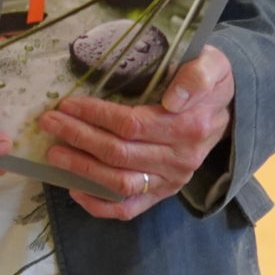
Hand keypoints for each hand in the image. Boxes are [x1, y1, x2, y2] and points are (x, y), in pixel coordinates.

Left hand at [39, 45, 234, 219]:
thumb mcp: (211, 65)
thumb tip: (173, 99)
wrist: (226, 108)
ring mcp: (171, 180)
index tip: (66, 104)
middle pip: (119, 154)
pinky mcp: (163, 194)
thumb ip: (196, 76)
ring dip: (82, 169)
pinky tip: (74, 189)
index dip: (95, 116)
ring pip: (120, 183)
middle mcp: (181, 159)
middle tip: (48, 122)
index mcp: (189, 127)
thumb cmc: (208, 80)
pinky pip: (130, 209)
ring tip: (53, 152)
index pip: (132, 125)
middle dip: (78, 138)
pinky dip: (100, 205)